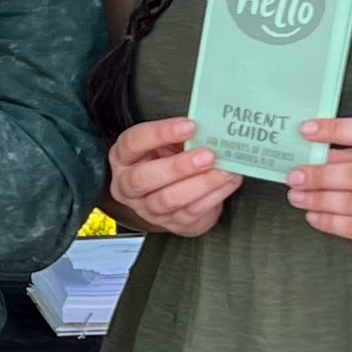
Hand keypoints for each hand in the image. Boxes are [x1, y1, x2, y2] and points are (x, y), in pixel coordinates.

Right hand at [106, 118, 243, 236]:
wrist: (167, 192)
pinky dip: (214, 196)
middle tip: (208, 156)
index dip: (160, 133)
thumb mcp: (165, 143)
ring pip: (168, 200)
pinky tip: (228, 182)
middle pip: (144, 179)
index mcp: (123, 157)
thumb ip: (179, 137)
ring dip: (201, 185)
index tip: (189, 126)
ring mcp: (147, 209)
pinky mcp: (171, 225)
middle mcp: (127, 186)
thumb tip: (208, 129)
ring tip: (224, 171)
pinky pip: (191, 213)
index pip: (133, 143)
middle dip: (178, 167)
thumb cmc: (165, 158)